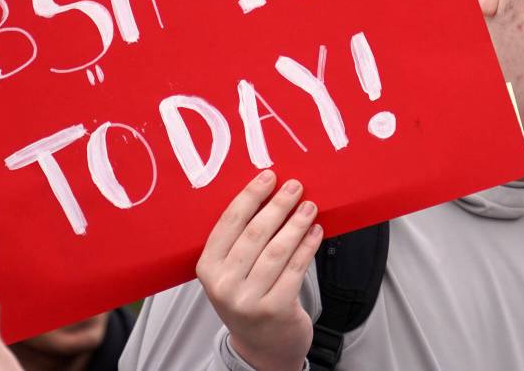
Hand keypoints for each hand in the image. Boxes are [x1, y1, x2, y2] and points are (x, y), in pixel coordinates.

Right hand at [196, 170, 322, 370]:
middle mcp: (223, 285)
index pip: (229, 223)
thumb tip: (268, 193)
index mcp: (207, 268)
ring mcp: (249, 300)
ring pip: (277, 250)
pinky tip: (316, 232)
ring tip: (310, 207)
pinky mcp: (276, 310)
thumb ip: (240, 240)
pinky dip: (308, 246)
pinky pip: (296, 269)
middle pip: (255, 233)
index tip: (268, 177)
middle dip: (278, 205)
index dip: (250, 196)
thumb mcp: (231, 273)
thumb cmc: (248, 298)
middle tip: (295, 186)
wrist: (262, 347)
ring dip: (297, 223)